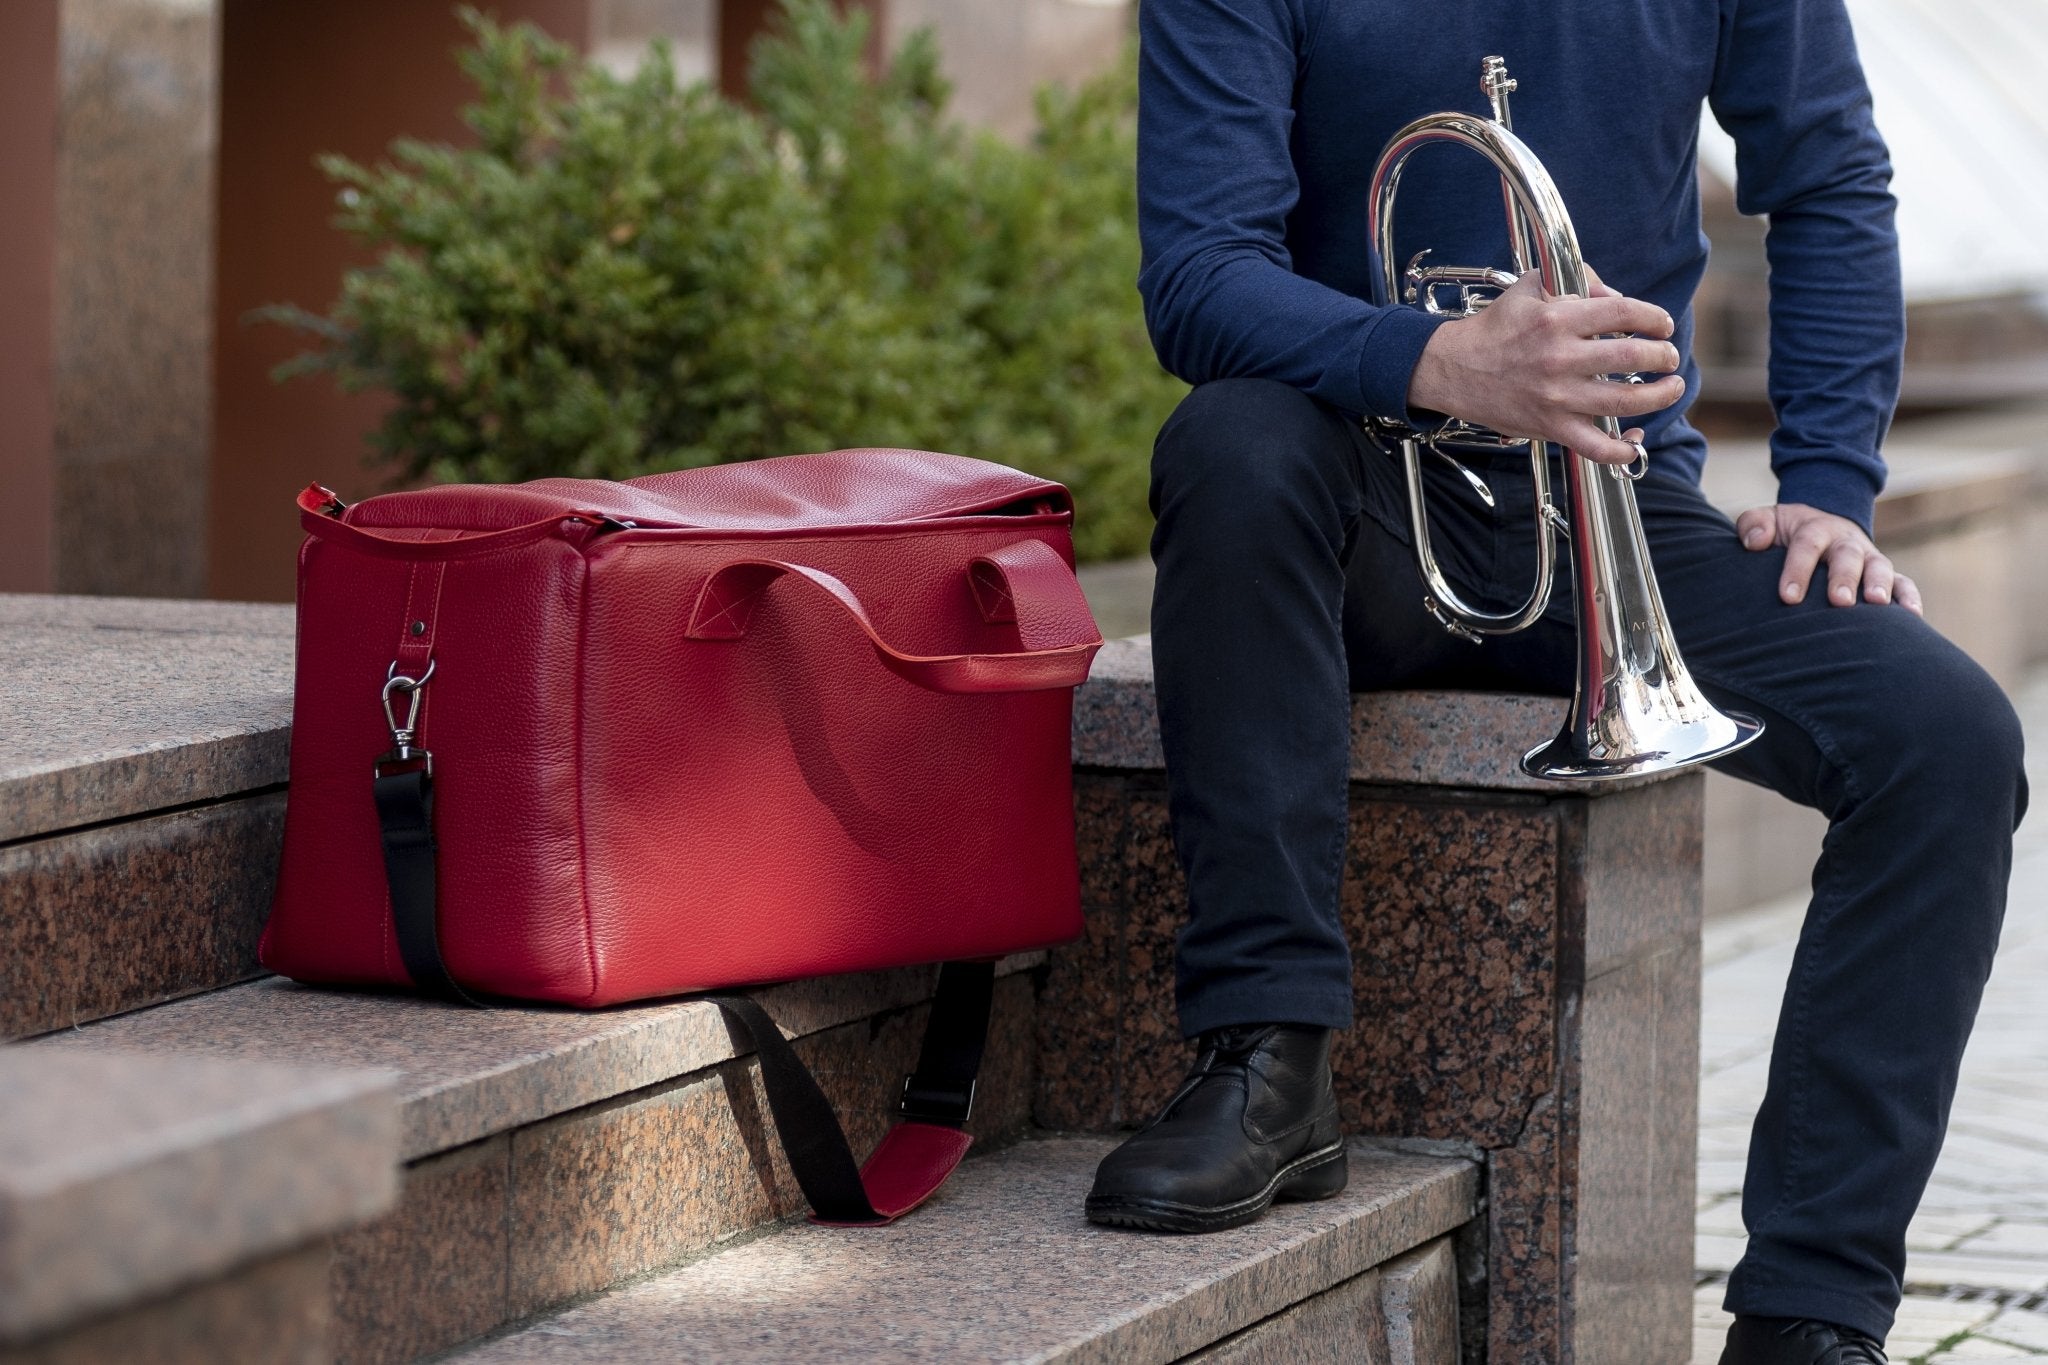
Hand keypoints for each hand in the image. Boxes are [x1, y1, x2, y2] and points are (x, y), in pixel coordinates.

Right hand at [1405, 266, 1685, 464]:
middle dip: (1663, 356)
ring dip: (1660, 395)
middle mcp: (1560, 358)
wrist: (1454, 368)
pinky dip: (1621, 450)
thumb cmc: (1495, 327)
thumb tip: (1616, 295)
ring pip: (1626, 401)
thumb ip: (1576, 280)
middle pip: (1633, 357)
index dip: (1654, 318)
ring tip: (1671, 387)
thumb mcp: (1531, 287)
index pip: (1625, 313)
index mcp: (1558, 319)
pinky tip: (1635, 441)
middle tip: (1668, 357)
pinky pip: (1594, 447)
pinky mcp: (1550, 426)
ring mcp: (1557, 396)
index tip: (1662, 325)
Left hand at [1736, 503, 1922, 614]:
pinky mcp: (1885, 574)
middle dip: (1845, 578)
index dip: (1799, 569)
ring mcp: (1868, 557)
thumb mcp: (1769, 519)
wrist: (1824, 523)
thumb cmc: (1789, 531)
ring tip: (1878, 604)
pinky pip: (1904, 582)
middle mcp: (1845, 542)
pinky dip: (1910, 597)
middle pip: (1847, 556)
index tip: (1789, 596)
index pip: (1807, 545)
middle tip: (1839, 601)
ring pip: (1880, 567)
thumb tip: (1755, 542)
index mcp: (1815, 529)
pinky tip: (1913, 616)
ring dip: (1881, 585)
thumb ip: (1754, 524)